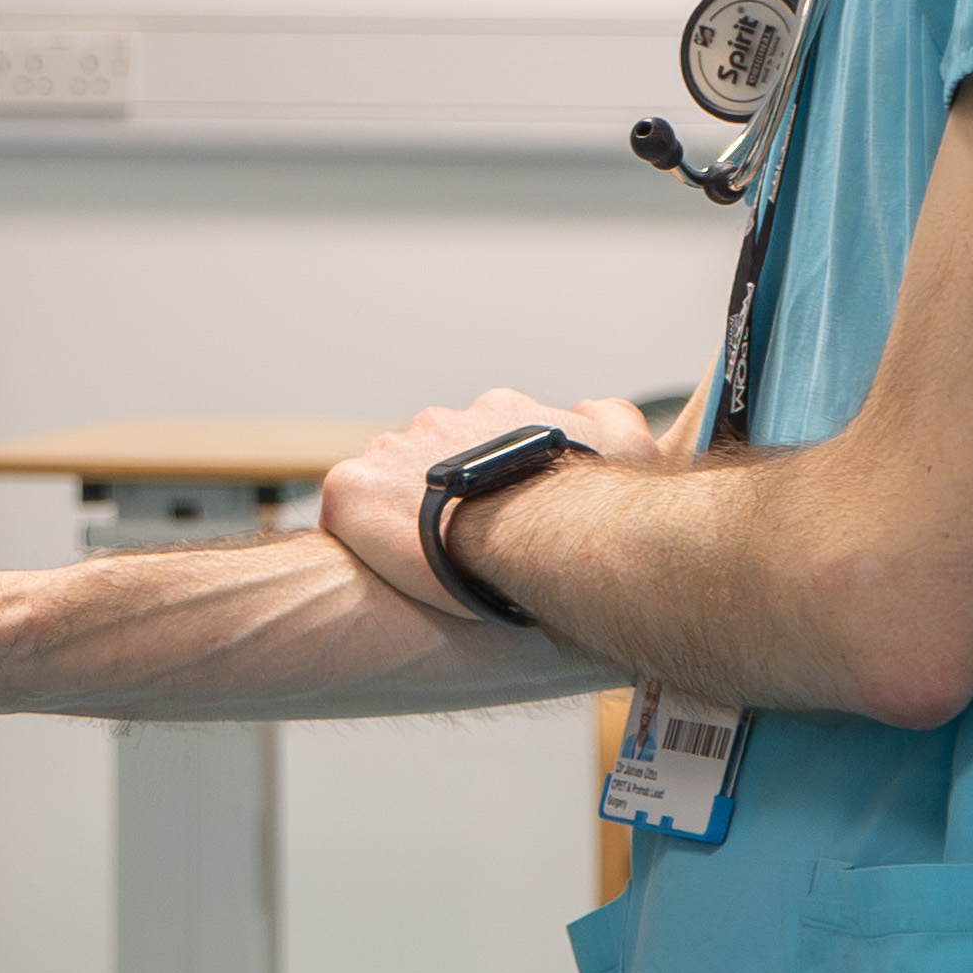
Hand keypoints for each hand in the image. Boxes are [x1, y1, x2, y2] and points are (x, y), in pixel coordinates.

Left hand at [320, 389, 664, 621]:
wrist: (537, 532)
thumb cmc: (586, 502)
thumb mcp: (627, 447)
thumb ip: (615, 420)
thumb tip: (592, 406)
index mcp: (496, 414)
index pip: (482, 442)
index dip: (487, 481)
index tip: (494, 513)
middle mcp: (438, 422)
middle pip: (429, 460)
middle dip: (440, 496)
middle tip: (458, 544)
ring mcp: (389, 452)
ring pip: (386, 484)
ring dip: (400, 514)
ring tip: (423, 560)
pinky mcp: (352, 489)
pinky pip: (345, 511)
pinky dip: (358, 534)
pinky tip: (378, 565)